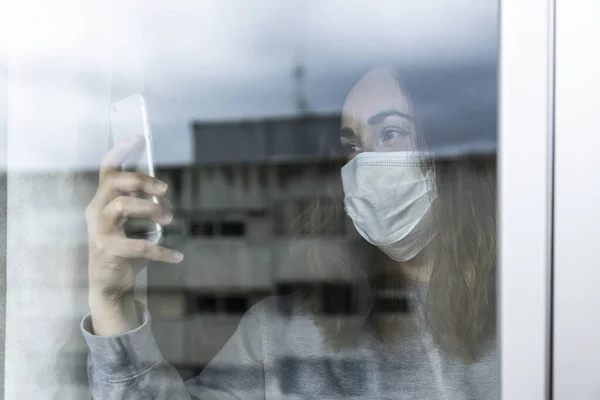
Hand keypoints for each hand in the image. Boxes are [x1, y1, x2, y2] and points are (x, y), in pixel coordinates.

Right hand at [85, 135, 183, 304]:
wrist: (111, 285)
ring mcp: (99, 231)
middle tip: (165, 189)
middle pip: (114, 183)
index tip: (140, 138)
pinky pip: (138, 245)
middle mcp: (96, 212)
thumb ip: (145, 206)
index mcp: (102, 201)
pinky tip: (177, 256)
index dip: (122, 151)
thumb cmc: (126, 250)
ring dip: (151, 209)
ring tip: (170, 219)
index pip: (108, 169)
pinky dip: (162, 251)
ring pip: (122, 206)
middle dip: (141, 181)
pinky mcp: (107, 250)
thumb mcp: (135, 225)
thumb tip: (164, 193)